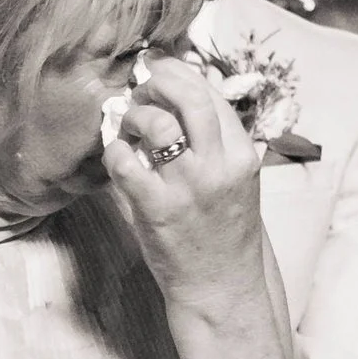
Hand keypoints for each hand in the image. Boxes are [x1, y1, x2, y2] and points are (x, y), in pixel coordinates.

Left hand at [102, 50, 265, 315]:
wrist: (222, 285)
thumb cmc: (225, 230)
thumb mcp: (235, 179)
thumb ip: (214, 141)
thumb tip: (178, 96)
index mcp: (242, 155)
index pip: (211, 94)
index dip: (180, 74)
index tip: (161, 73)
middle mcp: (219, 166)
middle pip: (189, 96)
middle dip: (159, 81)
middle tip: (142, 89)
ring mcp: (188, 187)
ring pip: (158, 123)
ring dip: (135, 114)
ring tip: (128, 123)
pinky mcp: (157, 209)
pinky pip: (126, 162)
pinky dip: (115, 150)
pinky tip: (118, 156)